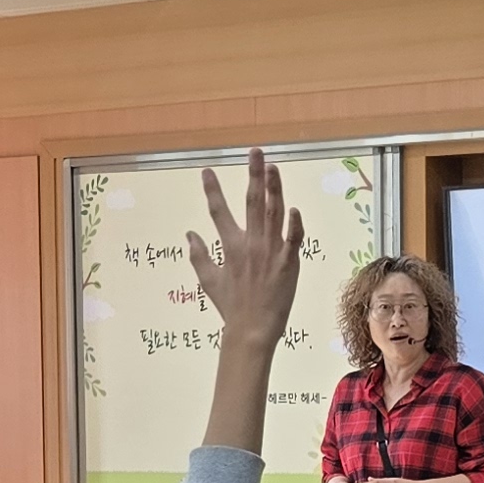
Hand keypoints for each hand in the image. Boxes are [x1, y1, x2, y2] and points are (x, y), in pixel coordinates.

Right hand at [193, 147, 304, 357]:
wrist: (252, 330)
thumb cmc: (231, 307)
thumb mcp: (208, 281)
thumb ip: (198, 255)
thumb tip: (189, 234)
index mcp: (230, 247)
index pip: (218, 212)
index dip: (211, 190)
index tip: (206, 171)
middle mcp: (250, 244)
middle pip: (251, 202)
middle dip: (253, 175)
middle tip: (255, 152)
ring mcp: (270, 252)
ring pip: (273, 213)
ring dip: (274, 188)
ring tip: (273, 166)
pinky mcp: (288, 262)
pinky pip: (293, 239)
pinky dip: (294, 223)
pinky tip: (294, 208)